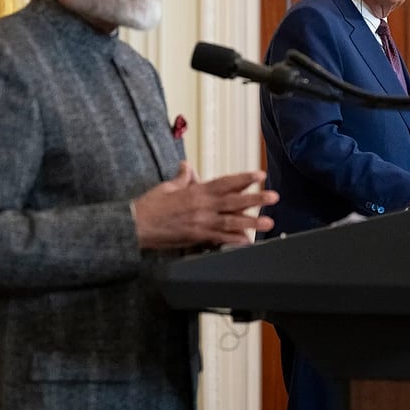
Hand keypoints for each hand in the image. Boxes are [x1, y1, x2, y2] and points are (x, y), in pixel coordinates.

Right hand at [132, 162, 277, 248]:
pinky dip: (234, 241)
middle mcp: (202, 206)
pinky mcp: (196, 237)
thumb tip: (187, 167)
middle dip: (255, 198)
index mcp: (196, 191)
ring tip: (268, 221)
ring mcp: (200, 223)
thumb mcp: (167, 187)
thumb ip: (182, 178)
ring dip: (251, 221)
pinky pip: (219, 239)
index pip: (225, 182)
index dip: (243, 178)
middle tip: (273, 196)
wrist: (136, 225)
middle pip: (233, 201)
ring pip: (231, 221)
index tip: (259, 175)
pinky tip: (247, 242)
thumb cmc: (150, 206)